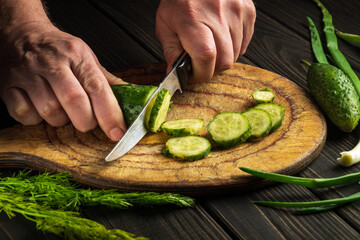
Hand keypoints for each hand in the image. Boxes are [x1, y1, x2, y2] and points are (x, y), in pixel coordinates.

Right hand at [0, 22, 126, 140]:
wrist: (21, 34)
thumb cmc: (59, 50)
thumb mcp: (86, 57)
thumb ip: (107, 80)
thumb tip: (132, 97)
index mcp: (77, 55)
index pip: (97, 88)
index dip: (110, 114)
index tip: (117, 132)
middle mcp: (52, 63)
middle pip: (74, 102)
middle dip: (86, 122)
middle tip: (87, 121)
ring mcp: (27, 74)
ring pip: (50, 112)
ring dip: (60, 120)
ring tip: (61, 109)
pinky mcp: (7, 85)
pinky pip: (24, 115)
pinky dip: (35, 119)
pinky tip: (40, 108)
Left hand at [156, 0, 255, 81]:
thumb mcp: (165, 23)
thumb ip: (170, 51)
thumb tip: (175, 75)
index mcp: (193, 19)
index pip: (205, 57)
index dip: (200, 73)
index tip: (192, 75)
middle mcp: (218, 15)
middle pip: (224, 61)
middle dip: (211, 69)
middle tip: (200, 62)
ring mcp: (237, 13)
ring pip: (236, 55)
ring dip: (222, 58)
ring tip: (210, 45)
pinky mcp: (248, 11)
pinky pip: (244, 43)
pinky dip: (233, 47)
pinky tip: (221, 38)